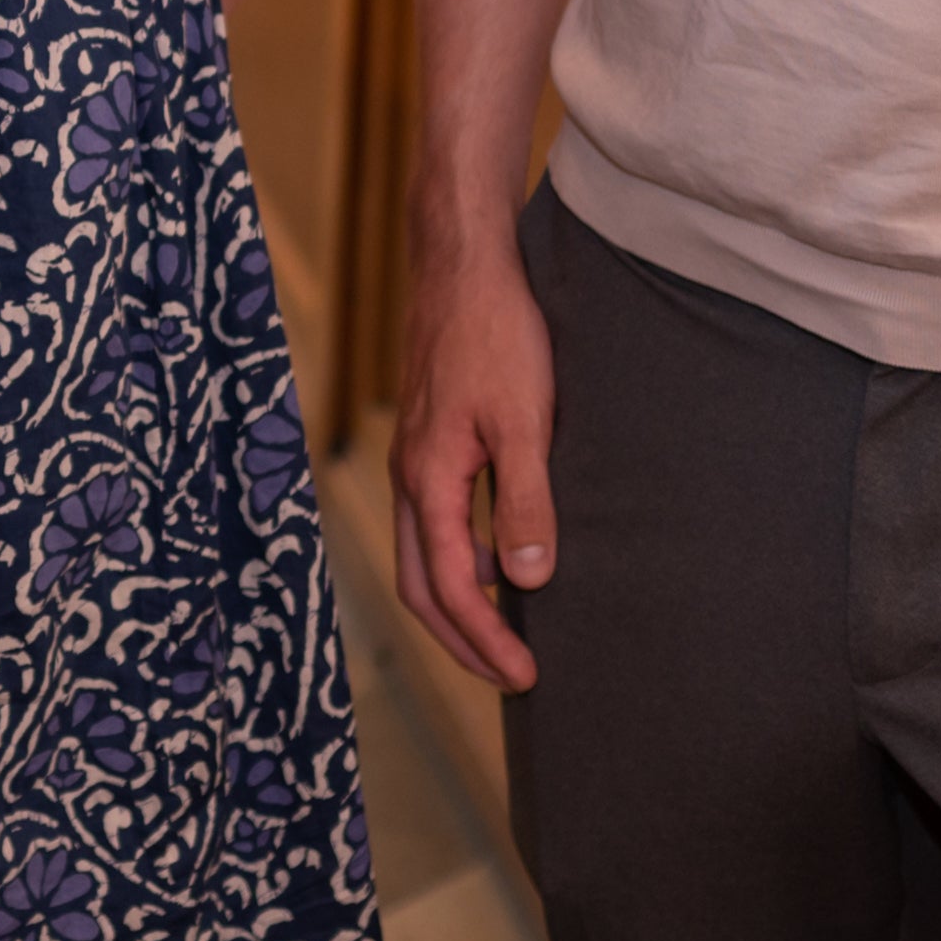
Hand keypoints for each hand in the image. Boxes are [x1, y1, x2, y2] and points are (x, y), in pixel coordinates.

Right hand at [390, 225, 557, 691]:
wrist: (463, 263)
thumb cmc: (496, 334)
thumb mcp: (525, 421)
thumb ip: (526, 502)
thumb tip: (530, 581)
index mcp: (429, 479)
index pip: (451, 587)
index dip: (486, 640)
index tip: (527, 676)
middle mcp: (410, 475)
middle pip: (421, 585)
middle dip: (462, 640)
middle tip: (512, 676)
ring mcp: (413, 457)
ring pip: (422, 555)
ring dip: (458, 603)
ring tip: (505, 633)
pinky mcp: (428, 439)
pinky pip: (433, 523)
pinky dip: (459, 562)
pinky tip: (499, 560)